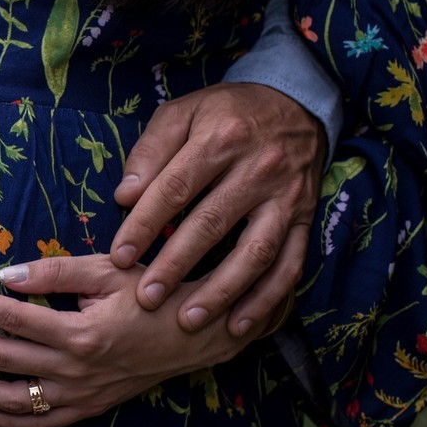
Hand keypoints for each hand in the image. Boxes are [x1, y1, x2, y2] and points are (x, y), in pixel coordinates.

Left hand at [0, 255, 271, 426]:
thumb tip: (6, 274)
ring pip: (16, 398)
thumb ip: (56, 273)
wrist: (202, 333)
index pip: (13, 318)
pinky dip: (10, 421)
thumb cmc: (157, 290)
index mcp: (81, 333)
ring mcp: (83, 395)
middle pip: (4, 360)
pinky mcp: (91, 408)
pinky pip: (44, 422)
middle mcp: (77, 370)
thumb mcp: (110, 270)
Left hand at [109, 83, 324, 334]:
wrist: (295, 102)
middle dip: (176, 265)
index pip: (176, 188)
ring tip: (187, 319)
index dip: (145, 224)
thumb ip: (151, 151)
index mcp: (221, 139)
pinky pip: (290, 265)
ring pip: (254, 253)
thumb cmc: (226, 112)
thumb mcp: (183, 112)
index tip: (120, 256)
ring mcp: (286, 198)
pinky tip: (239, 325)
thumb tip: (124, 196)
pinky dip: (266, 300)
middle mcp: (258, 169)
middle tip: (145, 297)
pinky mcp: (306, 219)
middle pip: (211, 224)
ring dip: (221, 291)